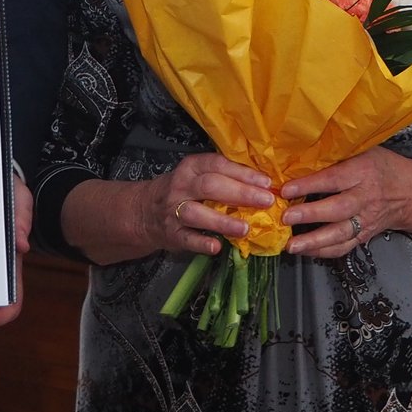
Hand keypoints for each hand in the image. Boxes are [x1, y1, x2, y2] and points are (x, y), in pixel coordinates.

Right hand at [150, 153, 275, 259]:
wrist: (145, 211)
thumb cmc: (183, 190)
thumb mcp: (197, 175)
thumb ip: (224, 176)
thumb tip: (263, 184)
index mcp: (191, 167)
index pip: (218, 165)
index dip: (243, 173)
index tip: (266, 182)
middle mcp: (181, 186)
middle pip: (210, 186)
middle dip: (240, 193)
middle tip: (266, 201)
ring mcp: (174, 211)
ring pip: (197, 213)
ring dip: (222, 221)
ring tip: (245, 228)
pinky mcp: (171, 234)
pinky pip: (186, 239)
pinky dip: (202, 243)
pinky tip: (217, 246)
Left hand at [279, 146, 411, 257]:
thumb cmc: (383, 167)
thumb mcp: (365, 151)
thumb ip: (338, 155)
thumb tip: (300, 157)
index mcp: (363, 172)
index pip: (334, 179)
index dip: (309, 185)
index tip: (286, 189)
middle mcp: (365, 198)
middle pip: (337, 209)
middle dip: (310, 215)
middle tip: (286, 217)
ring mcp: (366, 220)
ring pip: (340, 233)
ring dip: (314, 241)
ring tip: (291, 245)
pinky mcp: (364, 236)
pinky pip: (343, 247)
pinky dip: (323, 252)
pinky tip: (305, 251)